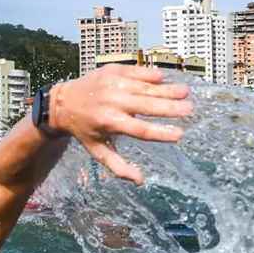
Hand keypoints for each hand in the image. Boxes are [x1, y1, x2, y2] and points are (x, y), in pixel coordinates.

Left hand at [48, 65, 192, 184]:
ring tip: (186, 91)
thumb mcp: (97, 150)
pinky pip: (136, 72)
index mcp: (109, 122)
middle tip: (190, 109)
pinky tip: (165, 78)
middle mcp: (112, 102)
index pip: (140, 130)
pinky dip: (151, 74)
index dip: (161, 133)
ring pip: (145, 87)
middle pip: (146, 106)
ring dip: (166, 89)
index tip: (180, 135)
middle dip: (170, 107)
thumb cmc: (84, 130)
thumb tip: (140, 181)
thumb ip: (118, 167)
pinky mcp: (113, 71)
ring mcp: (112, 84)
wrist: (63, 102)